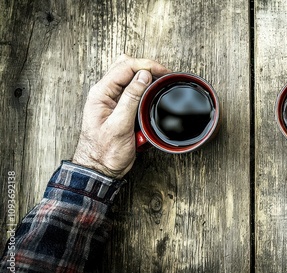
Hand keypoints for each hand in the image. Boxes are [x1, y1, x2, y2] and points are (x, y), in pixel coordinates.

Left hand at [72, 55, 169, 177]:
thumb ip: (131, 98)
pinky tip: (152, 95)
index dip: (145, 65)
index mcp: (101, 93)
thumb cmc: (104, 152)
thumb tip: (143, 76)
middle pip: (127, 67)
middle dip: (146, 67)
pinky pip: (134, 93)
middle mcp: (105, 94)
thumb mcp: (120, 124)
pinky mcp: (121, 109)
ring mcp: (113, 101)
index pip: (124, 67)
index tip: (162, 71)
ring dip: (146, 79)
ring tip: (160, 83)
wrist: (100, 169)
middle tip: (163, 74)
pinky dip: (145, 92)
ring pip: (131, 79)